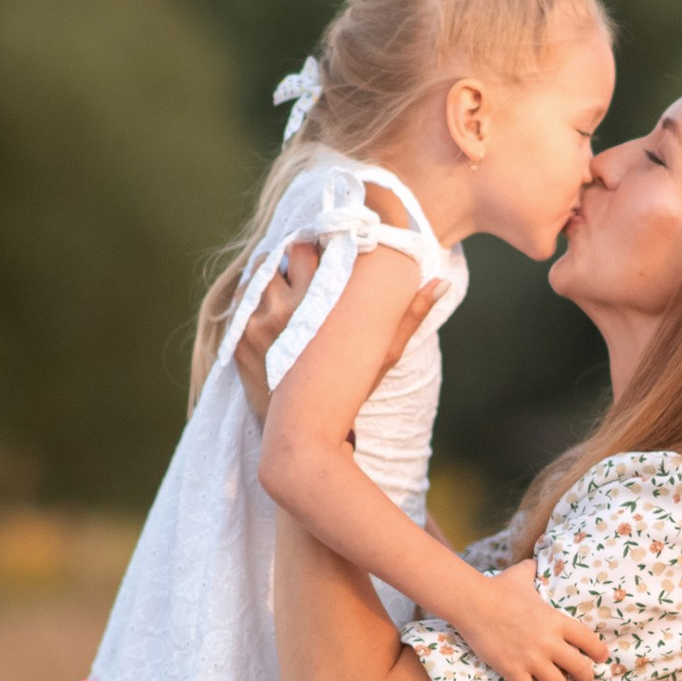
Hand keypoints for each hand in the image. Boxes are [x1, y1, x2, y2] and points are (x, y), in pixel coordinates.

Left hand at [232, 236, 439, 423]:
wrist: (302, 435)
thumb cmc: (349, 392)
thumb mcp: (383, 354)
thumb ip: (411, 316)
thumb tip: (442, 282)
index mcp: (316, 305)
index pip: (305, 249)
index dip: (315, 245)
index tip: (325, 249)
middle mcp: (282, 310)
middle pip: (279, 256)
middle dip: (293, 257)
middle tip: (307, 265)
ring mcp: (255, 325)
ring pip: (257, 275)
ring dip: (271, 275)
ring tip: (288, 285)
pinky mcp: (238, 340)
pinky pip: (241, 303)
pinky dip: (254, 299)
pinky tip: (270, 309)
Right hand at [459, 558, 610, 680]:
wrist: (474, 603)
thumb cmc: (498, 588)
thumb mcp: (521, 575)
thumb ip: (532, 570)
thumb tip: (533, 561)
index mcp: (557, 621)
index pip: (589, 641)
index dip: (599, 652)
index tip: (600, 658)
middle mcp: (549, 643)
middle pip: (580, 669)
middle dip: (586, 679)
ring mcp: (532, 659)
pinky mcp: (513, 671)